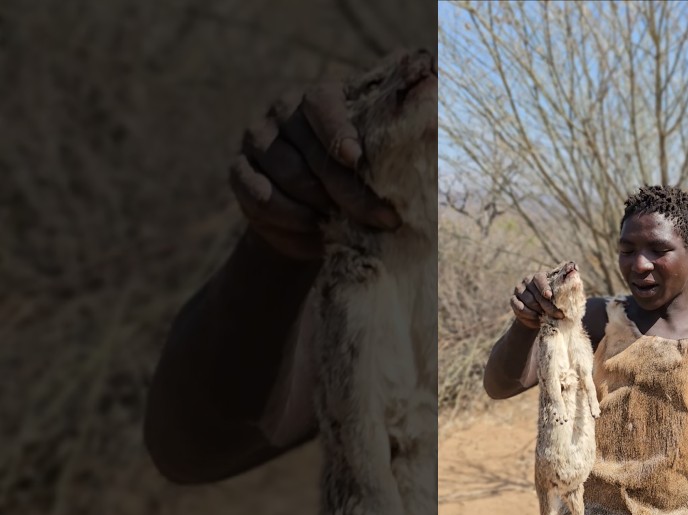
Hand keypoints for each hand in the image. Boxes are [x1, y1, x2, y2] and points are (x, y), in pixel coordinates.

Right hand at [229, 84, 401, 261]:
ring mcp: (257, 140)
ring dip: (320, 207)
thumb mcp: (379, 163)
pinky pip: (260, 197)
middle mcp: (283, 111)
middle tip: (384, 220)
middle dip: (351, 192)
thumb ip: (397, 146)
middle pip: (314, 153)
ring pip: (288, 176)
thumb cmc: (358, 181)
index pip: (323, 104)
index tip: (356, 160)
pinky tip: (314, 229)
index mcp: (320, 98)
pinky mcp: (238, 172)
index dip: (338, 132)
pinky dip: (290, 218)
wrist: (313, 219)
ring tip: (344, 224)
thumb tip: (435, 118)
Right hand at [510, 269, 564, 329]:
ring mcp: (519, 290)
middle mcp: (527, 281)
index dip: (544, 287)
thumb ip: (566, 282)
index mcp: (539, 276)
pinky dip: (529, 315)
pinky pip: (519, 308)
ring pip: (528, 302)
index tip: (549, 296)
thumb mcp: (560, 294)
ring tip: (546, 317)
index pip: (540, 279)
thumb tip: (575, 269)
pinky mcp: (513, 300)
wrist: (538, 315)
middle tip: (558, 315)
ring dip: (539, 312)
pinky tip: (536, 318)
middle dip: (548, 307)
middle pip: (536, 294)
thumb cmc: (553, 302)